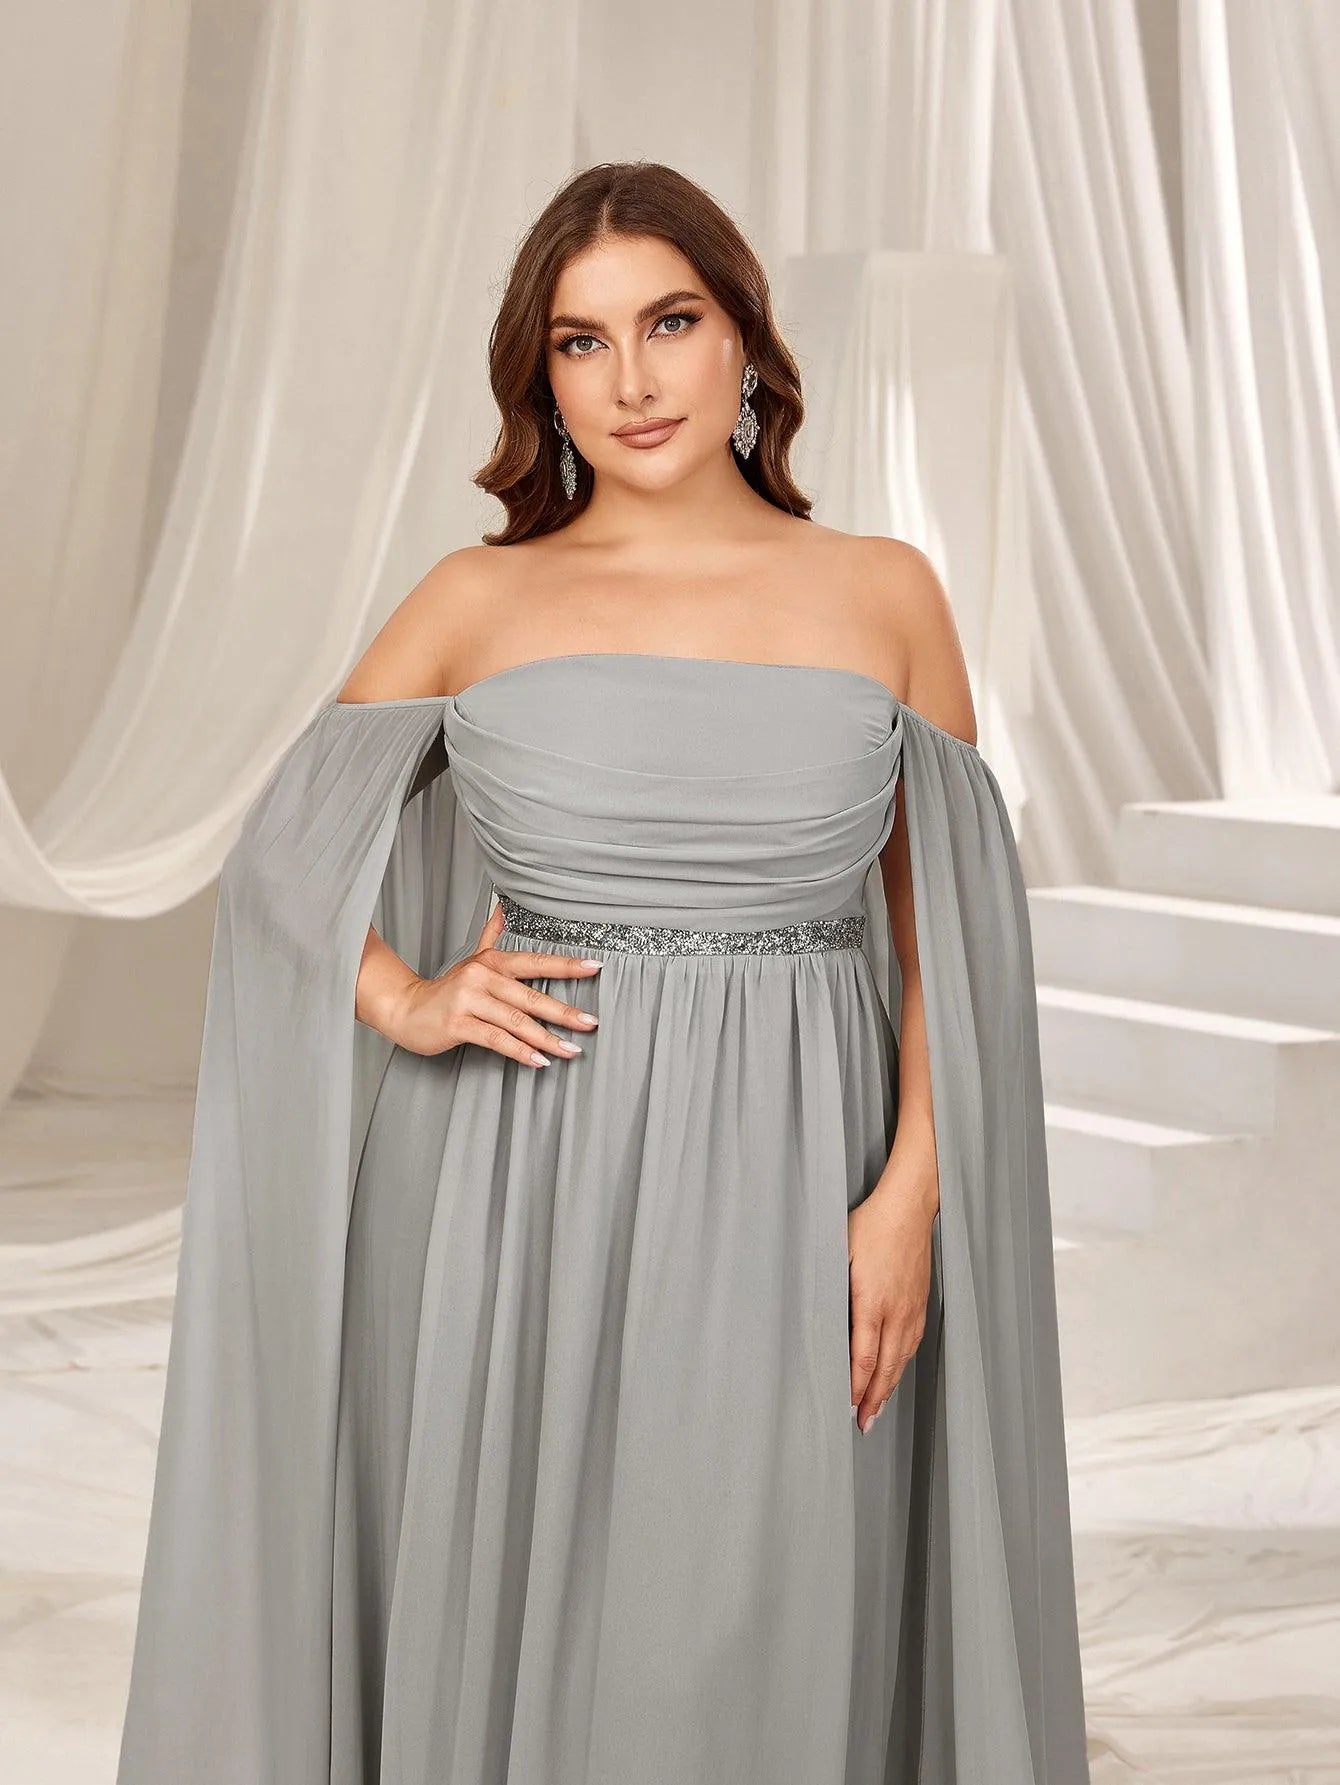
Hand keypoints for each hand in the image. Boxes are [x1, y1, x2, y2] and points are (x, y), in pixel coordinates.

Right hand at [386, 902, 601, 1064]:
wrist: (404, 1009)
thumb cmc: (445, 989)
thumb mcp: (471, 959)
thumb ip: (491, 936)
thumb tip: (503, 907)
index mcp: (491, 962)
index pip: (536, 961)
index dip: (566, 964)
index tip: (595, 967)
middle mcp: (481, 977)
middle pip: (530, 995)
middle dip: (564, 1012)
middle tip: (591, 1023)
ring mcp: (469, 1000)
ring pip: (515, 1020)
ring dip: (546, 1038)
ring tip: (570, 1050)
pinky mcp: (458, 1024)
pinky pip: (495, 1039)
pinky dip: (519, 1051)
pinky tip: (538, 1061)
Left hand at [847, 1169, 934, 1433]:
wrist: (910, 1207)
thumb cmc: (870, 1225)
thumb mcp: (839, 1253)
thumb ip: (829, 1286)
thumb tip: (815, 1312)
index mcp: (872, 1301)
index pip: (864, 1357)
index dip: (856, 1386)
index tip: (847, 1406)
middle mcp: (896, 1311)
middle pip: (886, 1367)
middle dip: (874, 1399)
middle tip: (864, 1424)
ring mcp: (912, 1308)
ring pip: (901, 1359)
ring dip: (889, 1387)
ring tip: (878, 1409)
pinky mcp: (920, 1302)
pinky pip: (912, 1343)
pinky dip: (902, 1365)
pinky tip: (896, 1372)